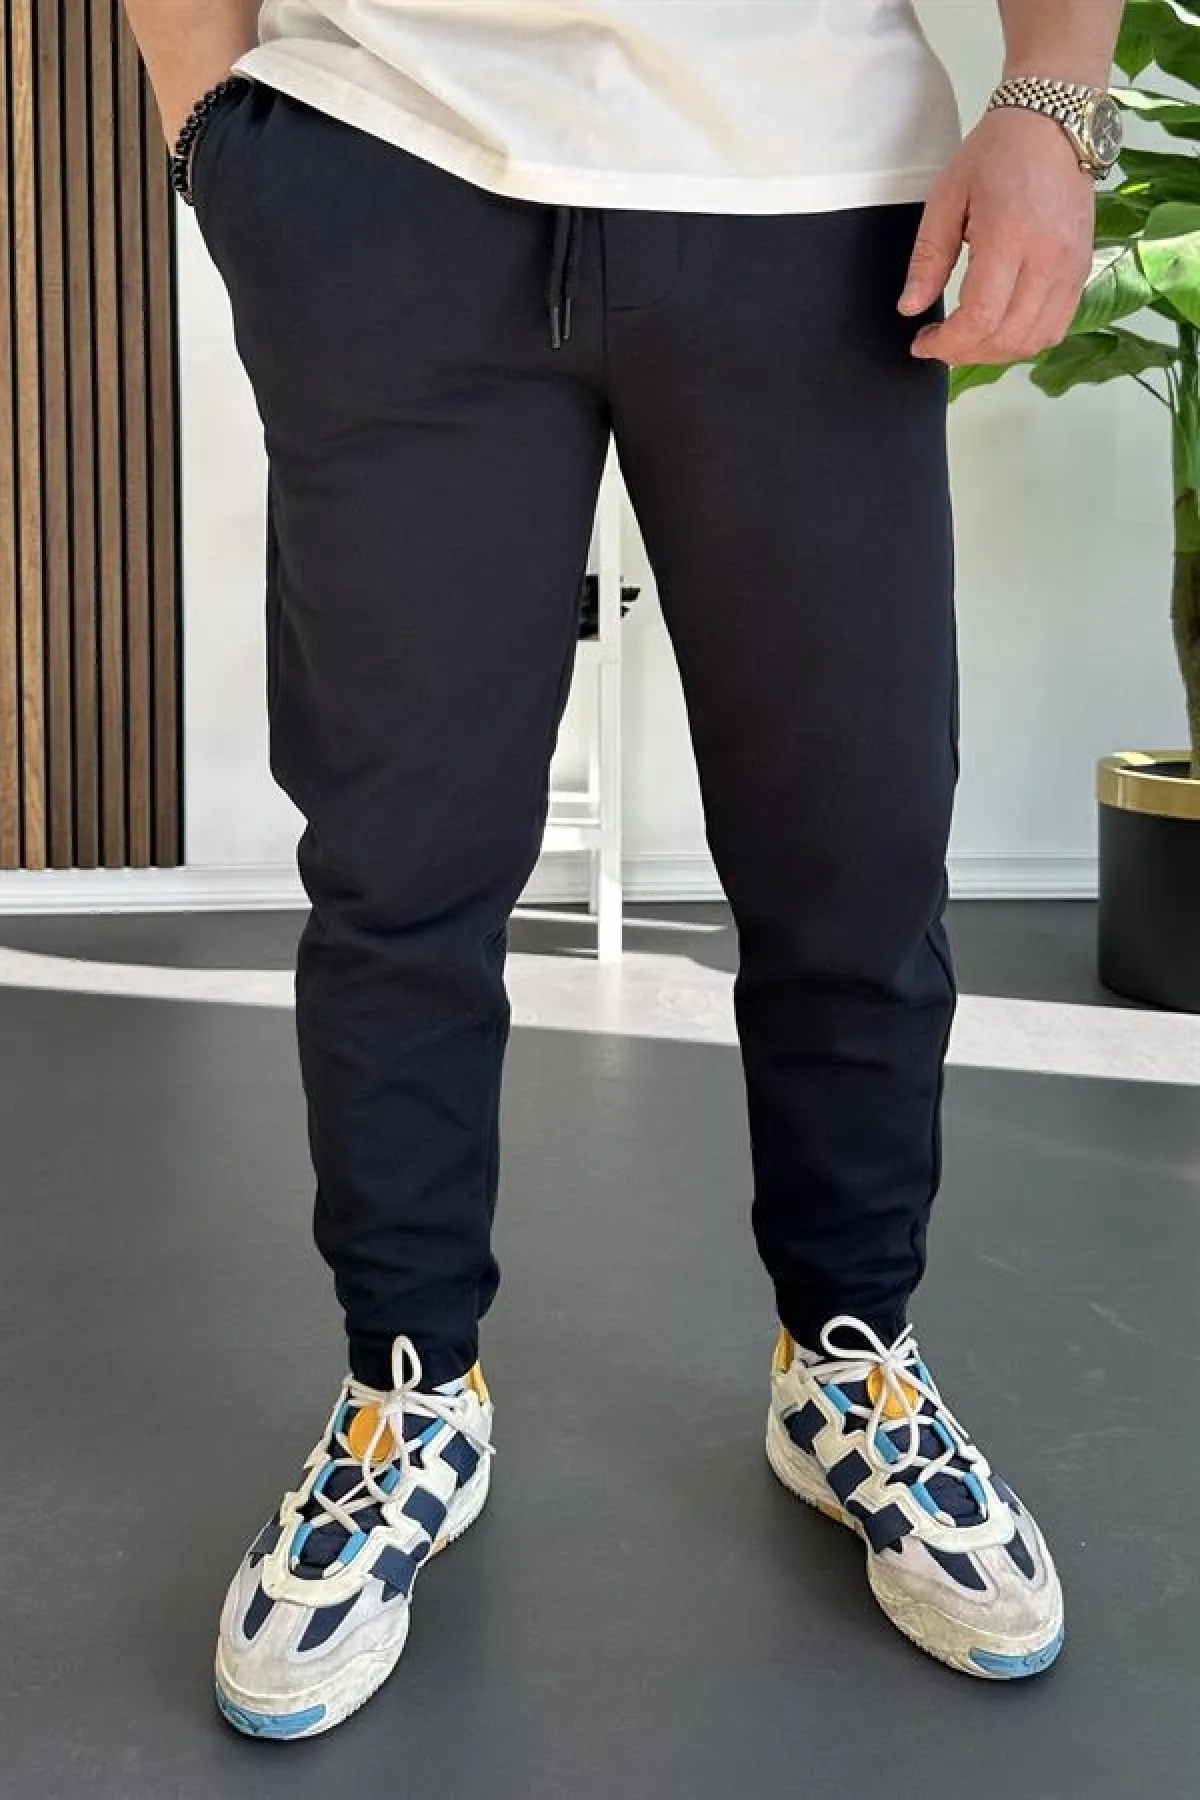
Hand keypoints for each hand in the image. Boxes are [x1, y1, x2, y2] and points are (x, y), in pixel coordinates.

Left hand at [900, 108, 1095, 365]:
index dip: (948, 343)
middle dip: (966, 352)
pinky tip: (999, 327)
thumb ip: (928, 258)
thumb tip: (910, 307)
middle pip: (1007, 337)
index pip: (980, 317)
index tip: (923, 343)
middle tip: (939, 343)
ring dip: (995, 352)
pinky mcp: (1081, 269)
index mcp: (1010, 235)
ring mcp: (1070, 266)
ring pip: (1034, 340)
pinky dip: (1024, 339)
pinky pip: (1056, 326)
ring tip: (967, 338)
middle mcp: (1048, 256)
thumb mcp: (946, 197)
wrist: (1053, 123)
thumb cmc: (999, 152)